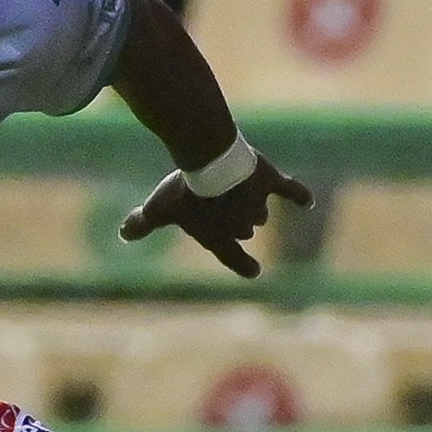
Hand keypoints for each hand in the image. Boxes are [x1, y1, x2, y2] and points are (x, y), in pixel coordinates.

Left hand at [117, 152, 312, 278]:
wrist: (210, 161)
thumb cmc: (183, 193)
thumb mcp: (158, 210)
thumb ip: (142, 224)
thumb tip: (124, 234)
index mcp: (219, 238)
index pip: (234, 259)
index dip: (243, 265)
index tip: (253, 270)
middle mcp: (242, 225)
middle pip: (244, 228)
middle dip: (236, 222)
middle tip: (221, 206)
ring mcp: (259, 204)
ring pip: (260, 211)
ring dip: (252, 205)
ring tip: (236, 191)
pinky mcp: (270, 181)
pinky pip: (290, 190)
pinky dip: (299, 196)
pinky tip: (307, 201)